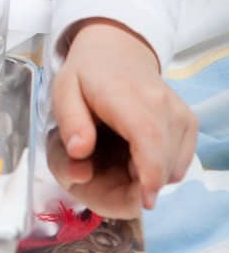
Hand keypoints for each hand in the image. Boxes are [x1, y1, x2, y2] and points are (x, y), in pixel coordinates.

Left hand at [51, 19, 196, 211]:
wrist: (118, 51)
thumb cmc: (87, 74)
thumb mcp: (63, 91)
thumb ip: (70, 122)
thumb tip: (80, 152)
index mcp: (131, 97)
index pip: (150, 139)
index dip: (150, 175)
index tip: (144, 201)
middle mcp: (165, 105)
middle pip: (163, 161)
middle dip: (138, 184)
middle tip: (107, 174)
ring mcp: (181, 115)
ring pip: (173, 166)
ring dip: (148, 176)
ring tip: (120, 158)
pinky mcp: (189, 123)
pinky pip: (180, 162)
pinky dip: (160, 168)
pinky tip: (137, 154)